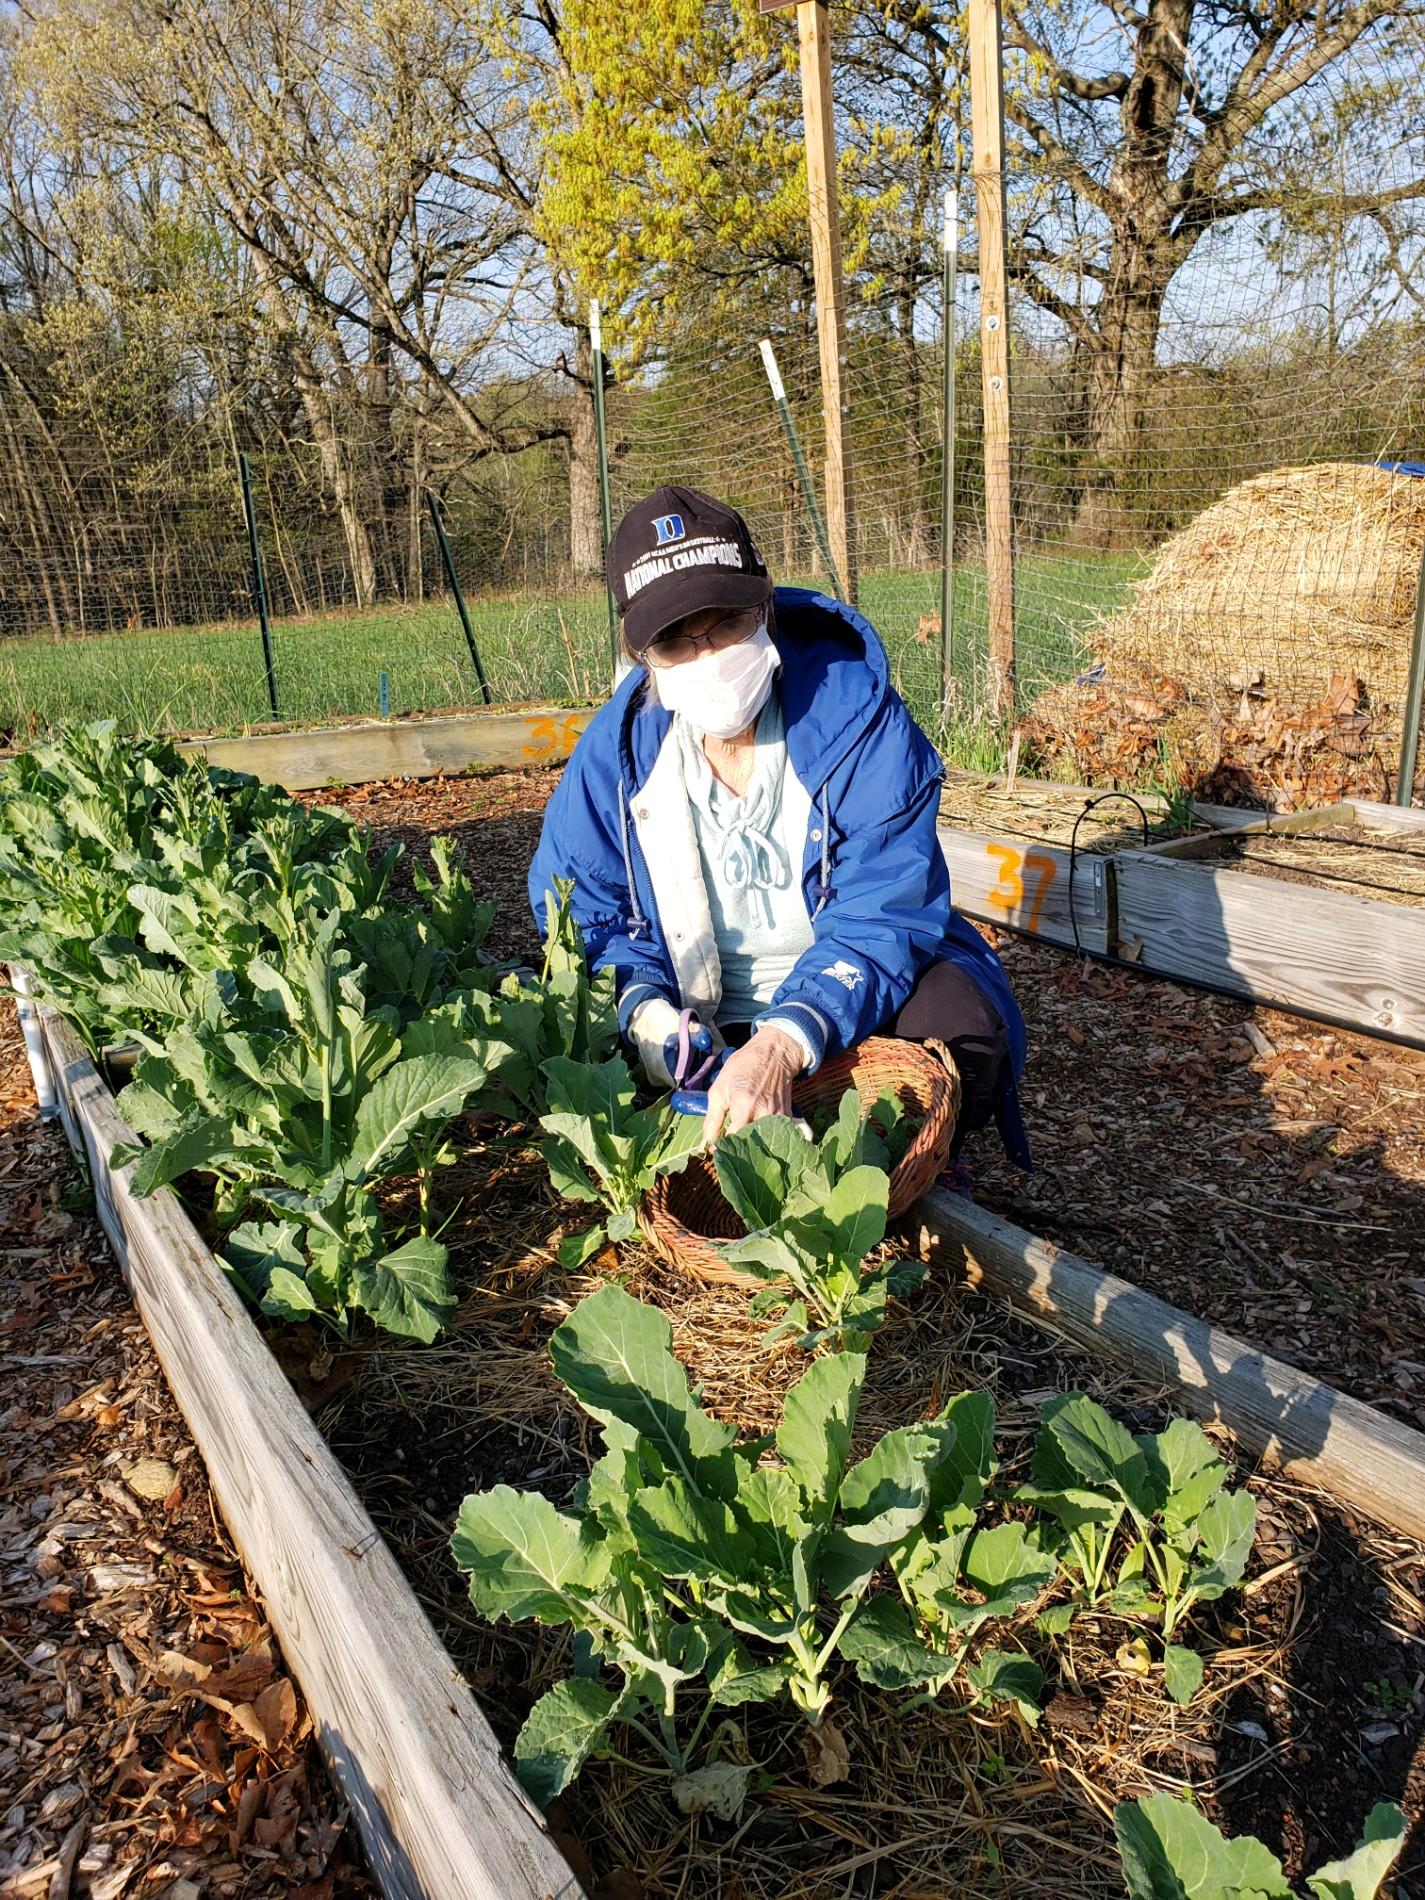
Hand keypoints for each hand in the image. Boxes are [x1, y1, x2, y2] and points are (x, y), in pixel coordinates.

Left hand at [702, 1027, 802, 1145]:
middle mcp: (764, 1113)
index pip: (731, 1140)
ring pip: (764, 1144)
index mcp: (743, 1105)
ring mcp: (778, 1116)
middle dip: (738, 1150)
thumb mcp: (719, 1089)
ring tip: (743, 1143)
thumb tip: (705, 1146)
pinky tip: (757, 1135)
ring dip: (753, 1146)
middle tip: (729, 1147)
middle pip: (750, 1145)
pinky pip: (775, 1136)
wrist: (773, 1054)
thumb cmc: (743, 1067)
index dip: (722, 1146)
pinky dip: (766, 1140)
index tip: (717, 1147)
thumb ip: (712, 1120)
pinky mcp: (788, 1117)